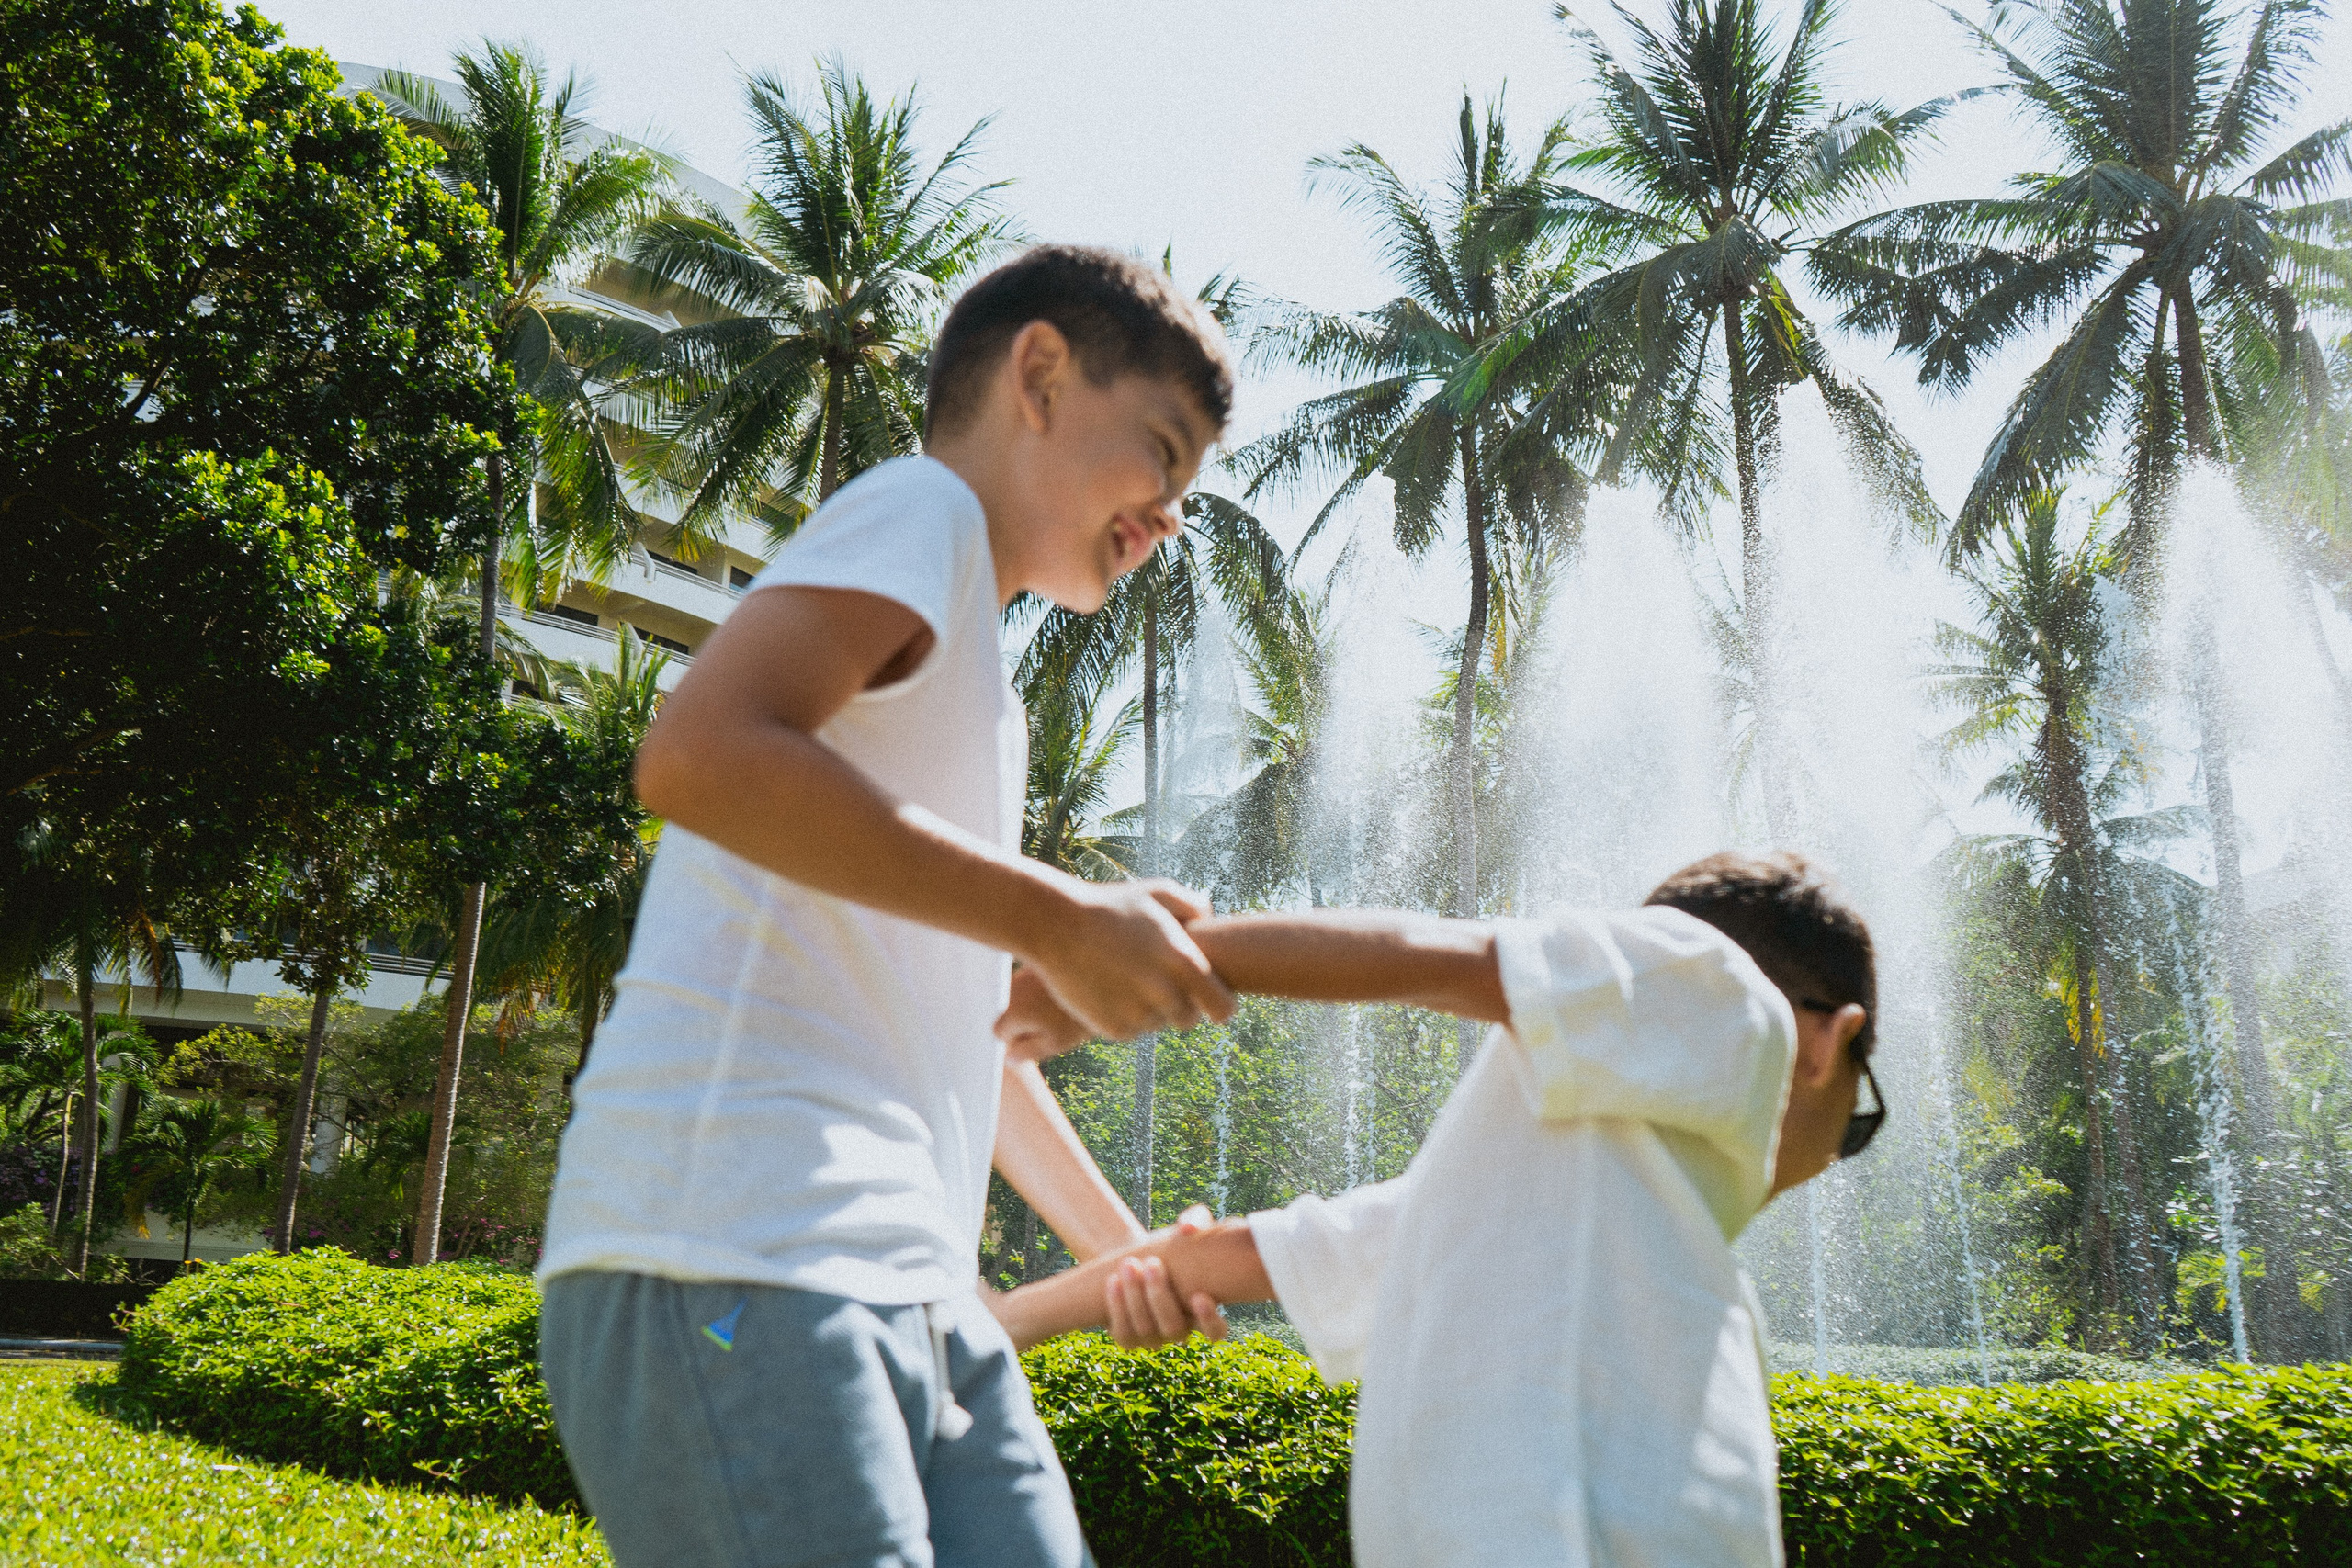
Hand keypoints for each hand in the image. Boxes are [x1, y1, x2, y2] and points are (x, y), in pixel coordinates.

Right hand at [996, 967, 1092, 1062]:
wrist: (1105, 984)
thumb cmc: (1078, 1019)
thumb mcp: (1054, 1043)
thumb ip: (1028, 1052)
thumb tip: (1009, 1058)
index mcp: (1014, 1013)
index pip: (1000, 1033)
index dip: (1016, 1040)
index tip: (1035, 1038)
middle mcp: (1013, 990)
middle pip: (1008, 1012)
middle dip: (1022, 1021)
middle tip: (1049, 1023)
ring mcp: (1023, 973)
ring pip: (1018, 996)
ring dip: (1030, 1003)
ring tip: (1058, 1007)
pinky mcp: (1034, 963)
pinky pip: (1029, 981)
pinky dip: (1039, 987)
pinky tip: (1059, 992)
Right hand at [1024, 880, 1234, 1041]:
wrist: (1054, 925)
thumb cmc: (1108, 905)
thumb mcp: (1154, 892)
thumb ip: (1191, 903)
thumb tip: (1210, 914)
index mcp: (1183, 962)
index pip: (1223, 1007)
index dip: (1220, 1006)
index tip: (1211, 1002)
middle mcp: (1164, 993)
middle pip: (1188, 1020)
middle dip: (1180, 1006)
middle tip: (1160, 985)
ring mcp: (1137, 1013)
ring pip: (1157, 1024)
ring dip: (1149, 1009)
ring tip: (1127, 978)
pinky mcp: (1112, 1028)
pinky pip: (1130, 1030)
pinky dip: (1124, 1016)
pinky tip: (1109, 988)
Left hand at [1105, 1206, 1226, 1349]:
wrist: (1137, 1259)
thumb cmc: (1173, 1245)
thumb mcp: (1188, 1227)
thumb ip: (1197, 1219)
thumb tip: (1187, 1227)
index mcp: (1203, 1312)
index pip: (1216, 1331)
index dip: (1209, 1320)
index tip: (1199, 1296)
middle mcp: (1180, 1331)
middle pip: (1173, 1327)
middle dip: (1160, 1296)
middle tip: (1152, 1263)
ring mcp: (1153, 1339)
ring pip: (1145, 1328)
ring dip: (1135, 1297)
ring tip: (1128, 1264)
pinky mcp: (1128, 1338)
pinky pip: (1123, 1332)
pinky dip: (1117, 1307)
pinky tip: (1113, 1282)